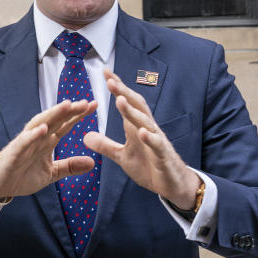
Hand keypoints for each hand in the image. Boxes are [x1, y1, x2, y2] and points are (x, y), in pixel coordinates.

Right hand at [0, 100, 96, 212]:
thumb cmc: (22, 175)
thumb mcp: (51, 173)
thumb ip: (69, 166)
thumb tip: (92, 163)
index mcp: (47, 141)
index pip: (65, 124)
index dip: (78, 115)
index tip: (94, 105)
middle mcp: (37, 138)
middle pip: (55, 120)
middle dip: (70, 110)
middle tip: (86, 102)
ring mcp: (25, 143)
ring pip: (40, 124)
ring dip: (53, 114)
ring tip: (67, 105)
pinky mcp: (14, 153)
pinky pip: (24, 142)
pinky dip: (33, 135)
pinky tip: (43, 128)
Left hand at [84, 70, 201, 208]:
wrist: (173, 185)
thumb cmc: (150, 167)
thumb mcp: (122, 156)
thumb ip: (105, 145)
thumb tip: (85, 136)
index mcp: (137, 127)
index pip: (128, 102)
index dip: (118, 88)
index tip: (105, 73)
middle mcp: (148, 129)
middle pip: (137, 106)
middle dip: (124, 93)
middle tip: (110, 81)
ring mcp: (157, 141)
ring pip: (146, 122)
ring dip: (133, 112)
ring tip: (120, 101)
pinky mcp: (164, 156)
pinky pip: (157, 144)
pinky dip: (150, 137)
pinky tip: (142, 132)